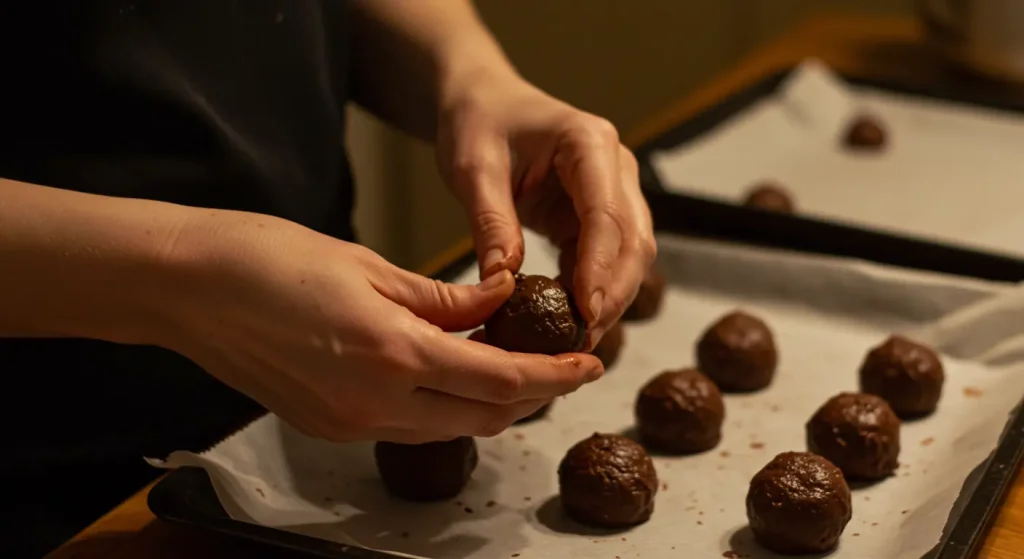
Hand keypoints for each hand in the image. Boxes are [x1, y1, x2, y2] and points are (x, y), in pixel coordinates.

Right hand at [163, 211, 602, 443]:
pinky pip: (407, 426)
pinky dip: (442, 404)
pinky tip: (448, 370)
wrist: (188, 288)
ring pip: (448, 427)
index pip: (502, 380)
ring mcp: (349, 424)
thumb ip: (444, 296)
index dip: (554, 375)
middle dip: (530, 394)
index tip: (589, 362)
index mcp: (395, 356)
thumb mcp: (372, 265)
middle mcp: (376, 405)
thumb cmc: (271, 259)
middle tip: (558, 362)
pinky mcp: (328, 427)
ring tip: (509, 360)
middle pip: (484, 417)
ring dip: (488, 402)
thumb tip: (500, 299)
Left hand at [436, 74, 655, 347]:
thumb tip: (503, 282)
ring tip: (576, 342)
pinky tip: (569, 324)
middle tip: (582, 341)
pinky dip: (592, 293)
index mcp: (589, 143)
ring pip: (631, 256)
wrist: (485, 104)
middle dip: (614, 294)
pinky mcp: (599, 216)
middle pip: (634, 240)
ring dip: (609, 299)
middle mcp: (615, 167)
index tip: (586, 312)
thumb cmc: (479, 124)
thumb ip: (491, 222)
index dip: (601, 268)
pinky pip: (607, 261)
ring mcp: (614, 192)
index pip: (608, 213)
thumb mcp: (473, 168)